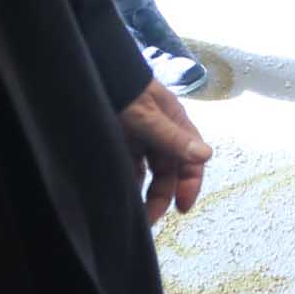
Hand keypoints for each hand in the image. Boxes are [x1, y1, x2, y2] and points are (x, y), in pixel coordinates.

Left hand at [121, 80, 209, 223]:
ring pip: (145, 173)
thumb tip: (206, 155)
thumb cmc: (123, 89)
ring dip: (141, 194)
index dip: (190, 184)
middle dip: (160, 196)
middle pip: (167, 172)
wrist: (89, 72)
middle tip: (147, 221)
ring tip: (130, 215)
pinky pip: (124, 168)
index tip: (182, 208)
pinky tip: (116, 196)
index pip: (191, 159)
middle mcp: (158, 134)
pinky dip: (124, 183)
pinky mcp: (116, 143)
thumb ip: (172, 137)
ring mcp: (136, 138)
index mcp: (174, 123)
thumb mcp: (147, 115)